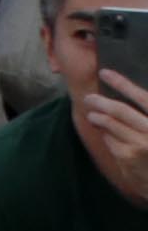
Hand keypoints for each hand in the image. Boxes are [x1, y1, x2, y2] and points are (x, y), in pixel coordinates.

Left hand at [69, 61, 147, 193]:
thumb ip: (144, 114)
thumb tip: (124, 96)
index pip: (143, 98)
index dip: (122, 84)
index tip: (105, 73)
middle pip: (120, 110)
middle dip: (100, 101)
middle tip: (89, 98)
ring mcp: (140, 145)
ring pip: (110, 124)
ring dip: (97, 117)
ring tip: (92, 115)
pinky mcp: (127, 157)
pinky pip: (109, 139)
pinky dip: (105, 135)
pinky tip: (105, 134)